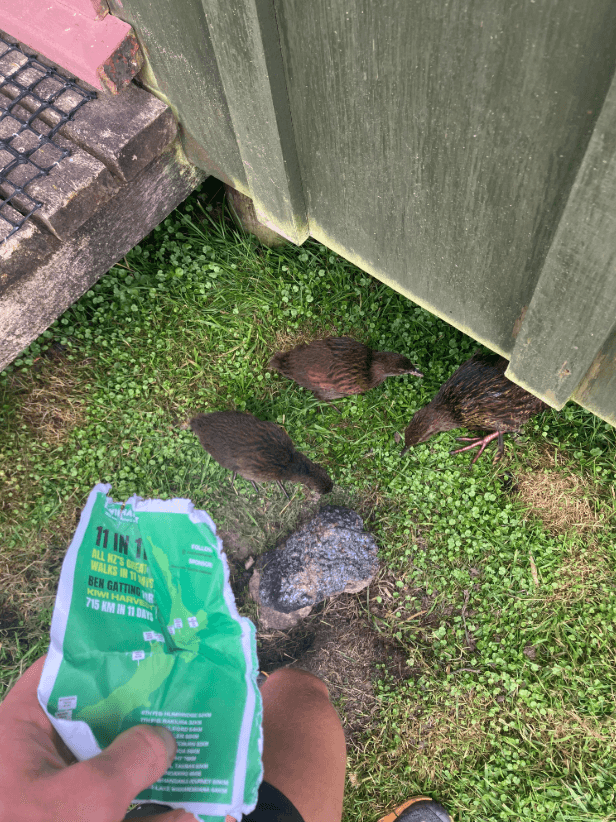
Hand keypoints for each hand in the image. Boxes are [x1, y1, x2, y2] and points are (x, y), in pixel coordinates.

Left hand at [0, 657, 195, 821]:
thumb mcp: (85, 799)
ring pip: (112, 769)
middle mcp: (37, 758)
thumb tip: (164, 739)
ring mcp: (55, 800)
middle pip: (97, 718)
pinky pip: (118, 814)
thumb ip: (134, 757)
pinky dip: (152, 814)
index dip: (104, 651)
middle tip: (189, 692)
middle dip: (144, 711)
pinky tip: (194, 812)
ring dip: (155, 765)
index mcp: (21, 731)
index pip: (62, 670)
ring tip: (203, 748)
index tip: (150, 644)